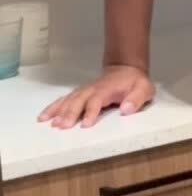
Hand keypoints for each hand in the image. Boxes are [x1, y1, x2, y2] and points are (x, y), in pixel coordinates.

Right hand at [37, 64, 155, 129]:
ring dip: (59, 111)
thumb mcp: (144, 89)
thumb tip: (126, 109)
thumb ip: (137, 99)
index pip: (97, 100)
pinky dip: (54, 107)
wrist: (125, 69)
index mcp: (107, 89)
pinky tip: (44, 116)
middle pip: (78, 100)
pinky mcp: (80, 94)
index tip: (85, 125)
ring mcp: (85, 91)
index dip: (91, 112)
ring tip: (49, 123)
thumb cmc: (134, 82)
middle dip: (69, 113)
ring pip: (69, 100)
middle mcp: (92, 89)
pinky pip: (64, 99)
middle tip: (61, 126)